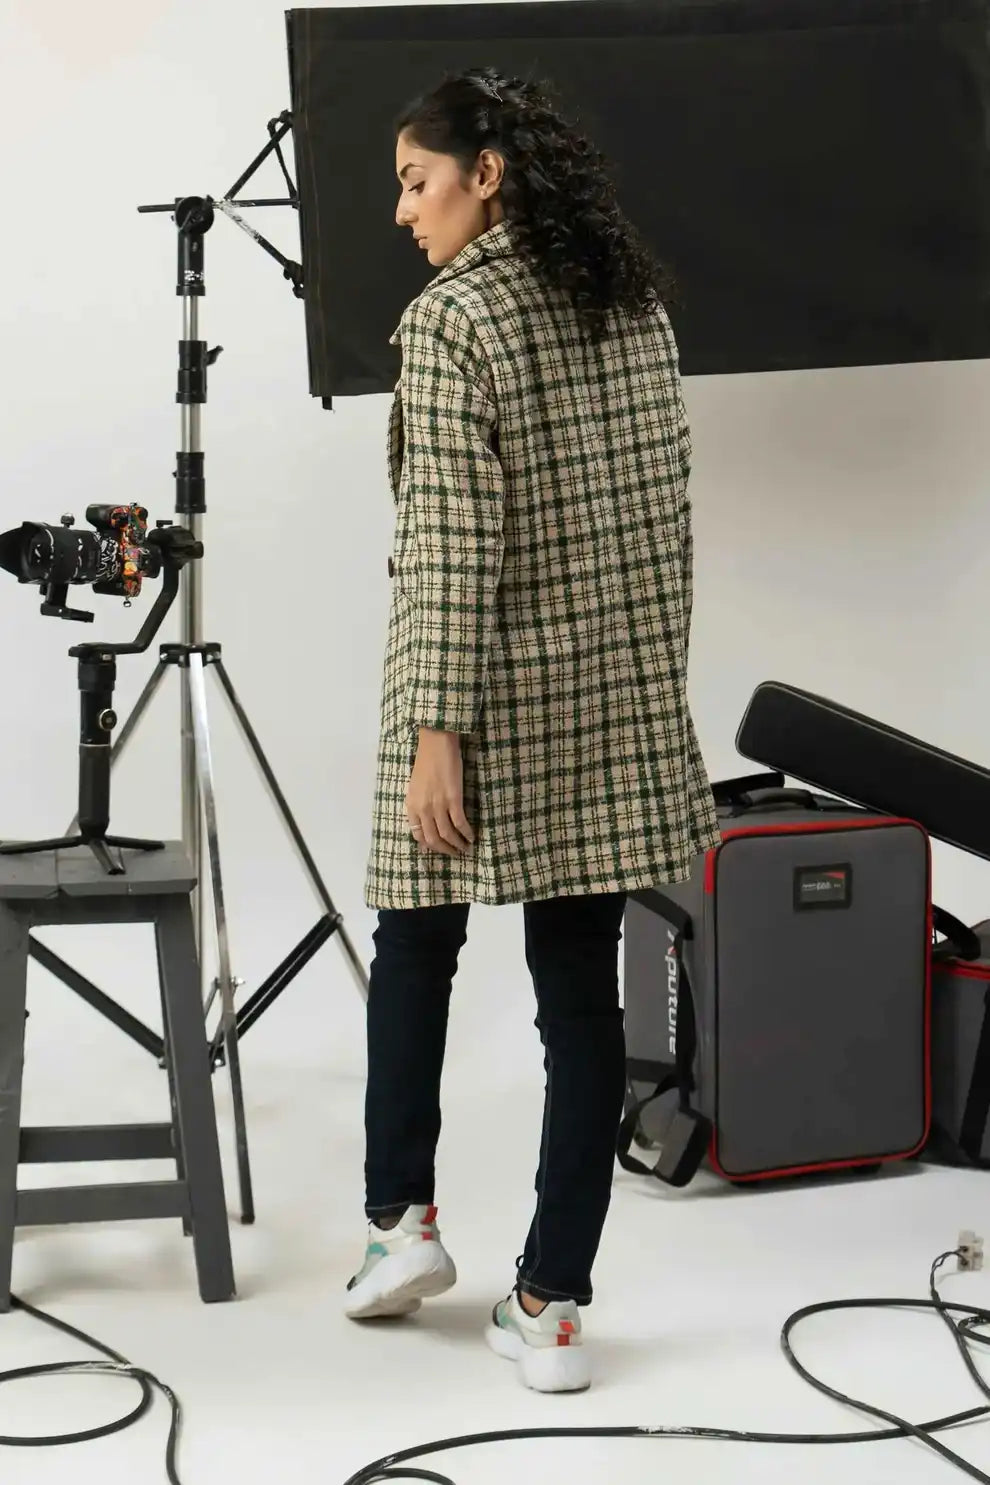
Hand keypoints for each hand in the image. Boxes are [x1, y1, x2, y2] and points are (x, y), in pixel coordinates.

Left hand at [406, 729, 474, 855]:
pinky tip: (472, 836)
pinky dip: (467, 833)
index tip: (439, 848)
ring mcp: (438, 804)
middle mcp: (423, 808)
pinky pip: (460, 823)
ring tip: (466, 848)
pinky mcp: (453, 799)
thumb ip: (419, 805)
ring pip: (447, 834)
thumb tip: (426, 822)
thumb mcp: (416, 787)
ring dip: (457, 844)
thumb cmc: (426, 761)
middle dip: (445, 849)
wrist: (435, 743)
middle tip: (455, 853)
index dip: (429, 845)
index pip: (418, 834)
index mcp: (412, 805)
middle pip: (433, 839)